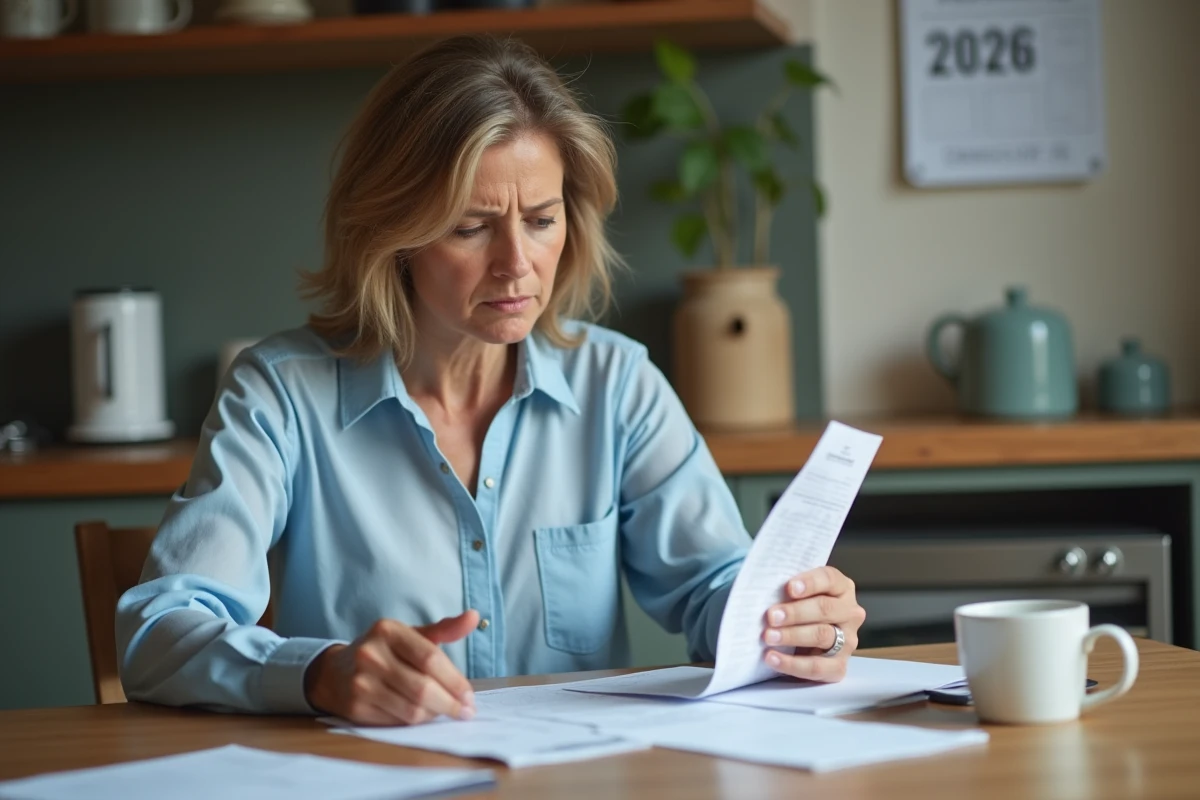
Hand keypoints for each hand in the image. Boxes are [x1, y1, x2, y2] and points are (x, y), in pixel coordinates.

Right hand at [304, 610, 479, 725]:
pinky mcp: (355, 707)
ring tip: (444, 712)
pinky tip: (422, 716)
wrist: (335, 672)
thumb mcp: (411, 635)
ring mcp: (360, 682)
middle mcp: (371, 654)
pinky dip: (415, 722)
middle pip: (422, 688)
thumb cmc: (384, 652)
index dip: (454, 680)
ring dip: (434, 715)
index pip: (430, 658)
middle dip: (449, 703)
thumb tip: (475, 617)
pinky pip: (396, 721)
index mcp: (388, 630)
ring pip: (410, 709)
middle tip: (465, 712)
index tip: (470, 696)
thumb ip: (444, 629)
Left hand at [761, 566, 864, 681]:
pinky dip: (792, 663)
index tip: (789, 588)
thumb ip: (789, 590)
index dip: (810, 582)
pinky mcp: (839, 667)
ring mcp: (847, 641)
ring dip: (792, 635)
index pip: (830, 579)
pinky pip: (816, 667)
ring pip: (822, 635)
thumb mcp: (797, 596)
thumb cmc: (797, 612)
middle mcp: (850, 613)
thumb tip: (764, 587)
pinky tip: (772, 658)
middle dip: (796, 612)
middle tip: (771, 616)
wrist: (803, 646)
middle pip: (825, 608)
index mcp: (842, 588)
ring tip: (768, 636)